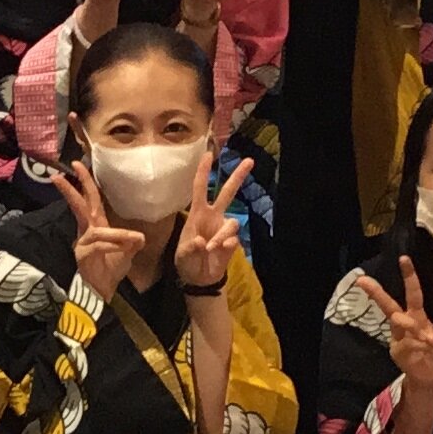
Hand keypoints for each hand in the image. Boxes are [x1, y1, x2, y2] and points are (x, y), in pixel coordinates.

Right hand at [53, 160, 145, 298]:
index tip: (80, 165)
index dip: (86, 183)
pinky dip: (115, 246)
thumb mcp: (126, 254)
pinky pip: (101, 245)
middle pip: (80, 204)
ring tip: (136, 241)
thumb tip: (140, 237)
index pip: (91, 200)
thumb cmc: (110, 272)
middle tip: (73, 166)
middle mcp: (87, 231)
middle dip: (75, 186)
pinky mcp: (84, 255)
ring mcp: (83, 243)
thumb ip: (130, 243)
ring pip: (98, 230)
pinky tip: (127, 250)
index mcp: (96, 227)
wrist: (101, 294)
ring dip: (118, 235)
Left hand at [175, 156, 250, 291]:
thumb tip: (203, 242)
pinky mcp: (231, 242)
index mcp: (197, 213)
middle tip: (249, 160)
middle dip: (238, 177)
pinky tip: (220, 250)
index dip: (203, 171)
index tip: (208, 154)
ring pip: (232, 222)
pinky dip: (226, 244)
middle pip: (227, 193)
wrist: (199, 278)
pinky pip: (234, 239)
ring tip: (211, 248)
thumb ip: (190, 249)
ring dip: (222, 235)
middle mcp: (213, 217)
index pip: (200, 188)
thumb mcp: (182, 256)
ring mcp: (223, 229)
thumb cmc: (187, 261)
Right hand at [354, 256, 432, 389]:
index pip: (412, 292)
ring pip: (398, 322)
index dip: (409, 276)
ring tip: (426, 337)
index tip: (403, 258)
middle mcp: (405, 323)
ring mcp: (398, 337)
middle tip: (362, 280)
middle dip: (377, 292)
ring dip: (410, 324)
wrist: (429, 377)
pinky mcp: (397, 351)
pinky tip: (429, 349)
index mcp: (417, 315)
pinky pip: (408, 344)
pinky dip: (420, 347)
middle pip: (389, 305)